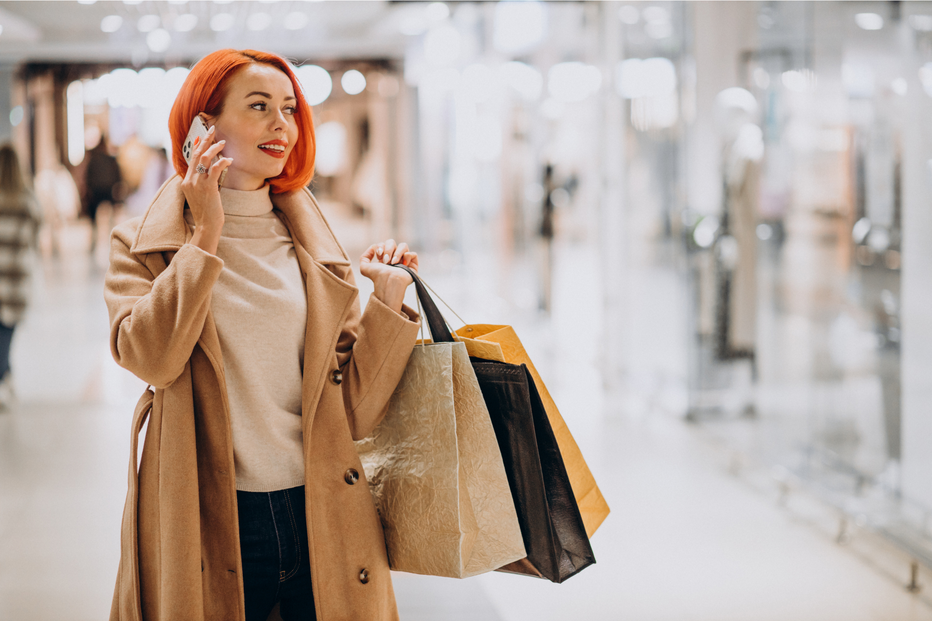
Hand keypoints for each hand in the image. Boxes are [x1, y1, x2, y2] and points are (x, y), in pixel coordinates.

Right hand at [180, 122, 232, 254]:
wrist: (206, 226)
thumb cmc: (206, 212)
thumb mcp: (200, 195)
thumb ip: (201, 182)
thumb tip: (208, 171)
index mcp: (186, 181)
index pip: (190, 159)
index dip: (196, 145)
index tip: (202, 136)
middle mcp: (189, 180)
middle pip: (196, 154)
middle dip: (205, 140)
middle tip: (212, 129)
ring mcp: (197, 184)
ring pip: (204, 159)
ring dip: (214, 148)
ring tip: (223, 143)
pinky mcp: (208, 188)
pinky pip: (214, 169)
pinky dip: (222, 162)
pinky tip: (229, 160)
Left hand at [360, 239, 418, 312]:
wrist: (388, 282)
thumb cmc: (377, 277)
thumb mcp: (364, 268)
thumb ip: (364, 257)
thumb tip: (372, 247)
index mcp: (384, 258)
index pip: (383, 244)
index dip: (380, 247)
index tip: (379, 255)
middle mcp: (394, 258)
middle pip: (392, 242)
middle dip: (388, 249)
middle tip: (386, 260)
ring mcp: (404, 261)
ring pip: (403, 245)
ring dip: (397, 252)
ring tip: (394, 262)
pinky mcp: (413, 265)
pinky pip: (413, 254)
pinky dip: (408, 256)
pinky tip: (403, 264)